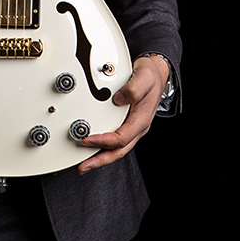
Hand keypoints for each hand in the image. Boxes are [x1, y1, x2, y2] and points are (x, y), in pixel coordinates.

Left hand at [77, 55, 169, 174]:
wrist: (156, 73)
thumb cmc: (150, 76)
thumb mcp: (145, 77)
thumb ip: (133, 88)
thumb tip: (119, 98)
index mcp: (141, 119)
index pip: (121, 137)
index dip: (104, 141)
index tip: (87, 140)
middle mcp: (136, 127)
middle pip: (118, 150)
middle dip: (100, 160)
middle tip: (83, 166)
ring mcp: (130, 127)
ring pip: (116, 148)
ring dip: (99, 157)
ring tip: (84, 164)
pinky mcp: (125, 123)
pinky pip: (113, 140)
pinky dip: (102, 147)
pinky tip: (92, 149)